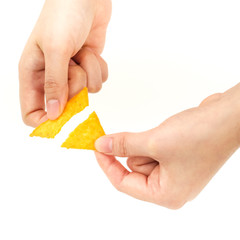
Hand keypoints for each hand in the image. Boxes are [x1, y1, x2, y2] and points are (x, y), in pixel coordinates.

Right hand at [19, 0, 111, 126]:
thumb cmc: (64, 16)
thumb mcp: (55, 49)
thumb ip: (54, 84)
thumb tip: (53, 113)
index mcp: (33, 74)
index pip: (32, 112)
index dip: (47, 121)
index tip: (64, 119)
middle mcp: (51, 77)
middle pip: (65, 104)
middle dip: (75, 87)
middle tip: (73, 67)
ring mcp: (71, 74)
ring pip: (86, 93)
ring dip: (89, 72)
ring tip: (82, 52)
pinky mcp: (87, 69)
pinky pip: (98, 82)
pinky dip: (99, 68)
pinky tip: (91, 52)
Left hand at [95, 84, 239, 208]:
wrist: (227, 117)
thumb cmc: (199, 135)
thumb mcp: (154, 142)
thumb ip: (124, 145)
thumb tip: (101, 145)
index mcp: (166, 194)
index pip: (124, 183)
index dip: (107, 165)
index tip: (96, 147)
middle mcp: (171, 188)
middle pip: (134, 169)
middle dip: (137, 150)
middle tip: (154, 139)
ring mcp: (175, 172)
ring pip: (142, 157)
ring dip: (148, 143)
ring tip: (169, 136)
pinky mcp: (177, 158)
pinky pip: (153, 150)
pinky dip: (153, 140)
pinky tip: (172, 134)